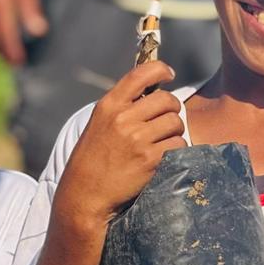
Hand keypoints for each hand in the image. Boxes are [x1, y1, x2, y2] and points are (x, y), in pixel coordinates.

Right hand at [54, 61, 186, 230]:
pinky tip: (161, 158)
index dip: (160, 70)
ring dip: (174, 133)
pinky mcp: (151, 159)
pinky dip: (175, 151)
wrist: (85, 194)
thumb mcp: (99, 124)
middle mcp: (123, 119)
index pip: (140, 74)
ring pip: (176, 123)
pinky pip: (178, 145)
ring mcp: (138, 139)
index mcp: (109, 106)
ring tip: (160, 143)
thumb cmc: (93, 159)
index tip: (169, 74)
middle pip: (167, 100)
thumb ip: (122, 107)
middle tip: (165, 121)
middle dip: (172, 110)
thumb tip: (154, 90)